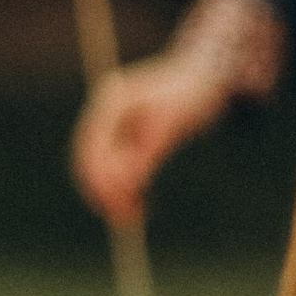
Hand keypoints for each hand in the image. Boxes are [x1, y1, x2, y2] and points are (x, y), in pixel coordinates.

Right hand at [71, 53, 236, 228]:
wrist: (206, 77)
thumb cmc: (192, 94)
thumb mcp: (171, 124)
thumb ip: (147, 152)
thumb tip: (127, 184)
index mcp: (110, 101)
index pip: (90, 147)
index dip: (98, 178)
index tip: (113, 204)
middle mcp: (103, 113)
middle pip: (89, 160)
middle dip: (103, 191)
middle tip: (123, 219)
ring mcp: (111, 125)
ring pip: (100, 168)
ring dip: (113, 194)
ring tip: (134, 217)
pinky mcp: (122, 138)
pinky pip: (115, 168)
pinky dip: (124, 188)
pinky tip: (139, 204)